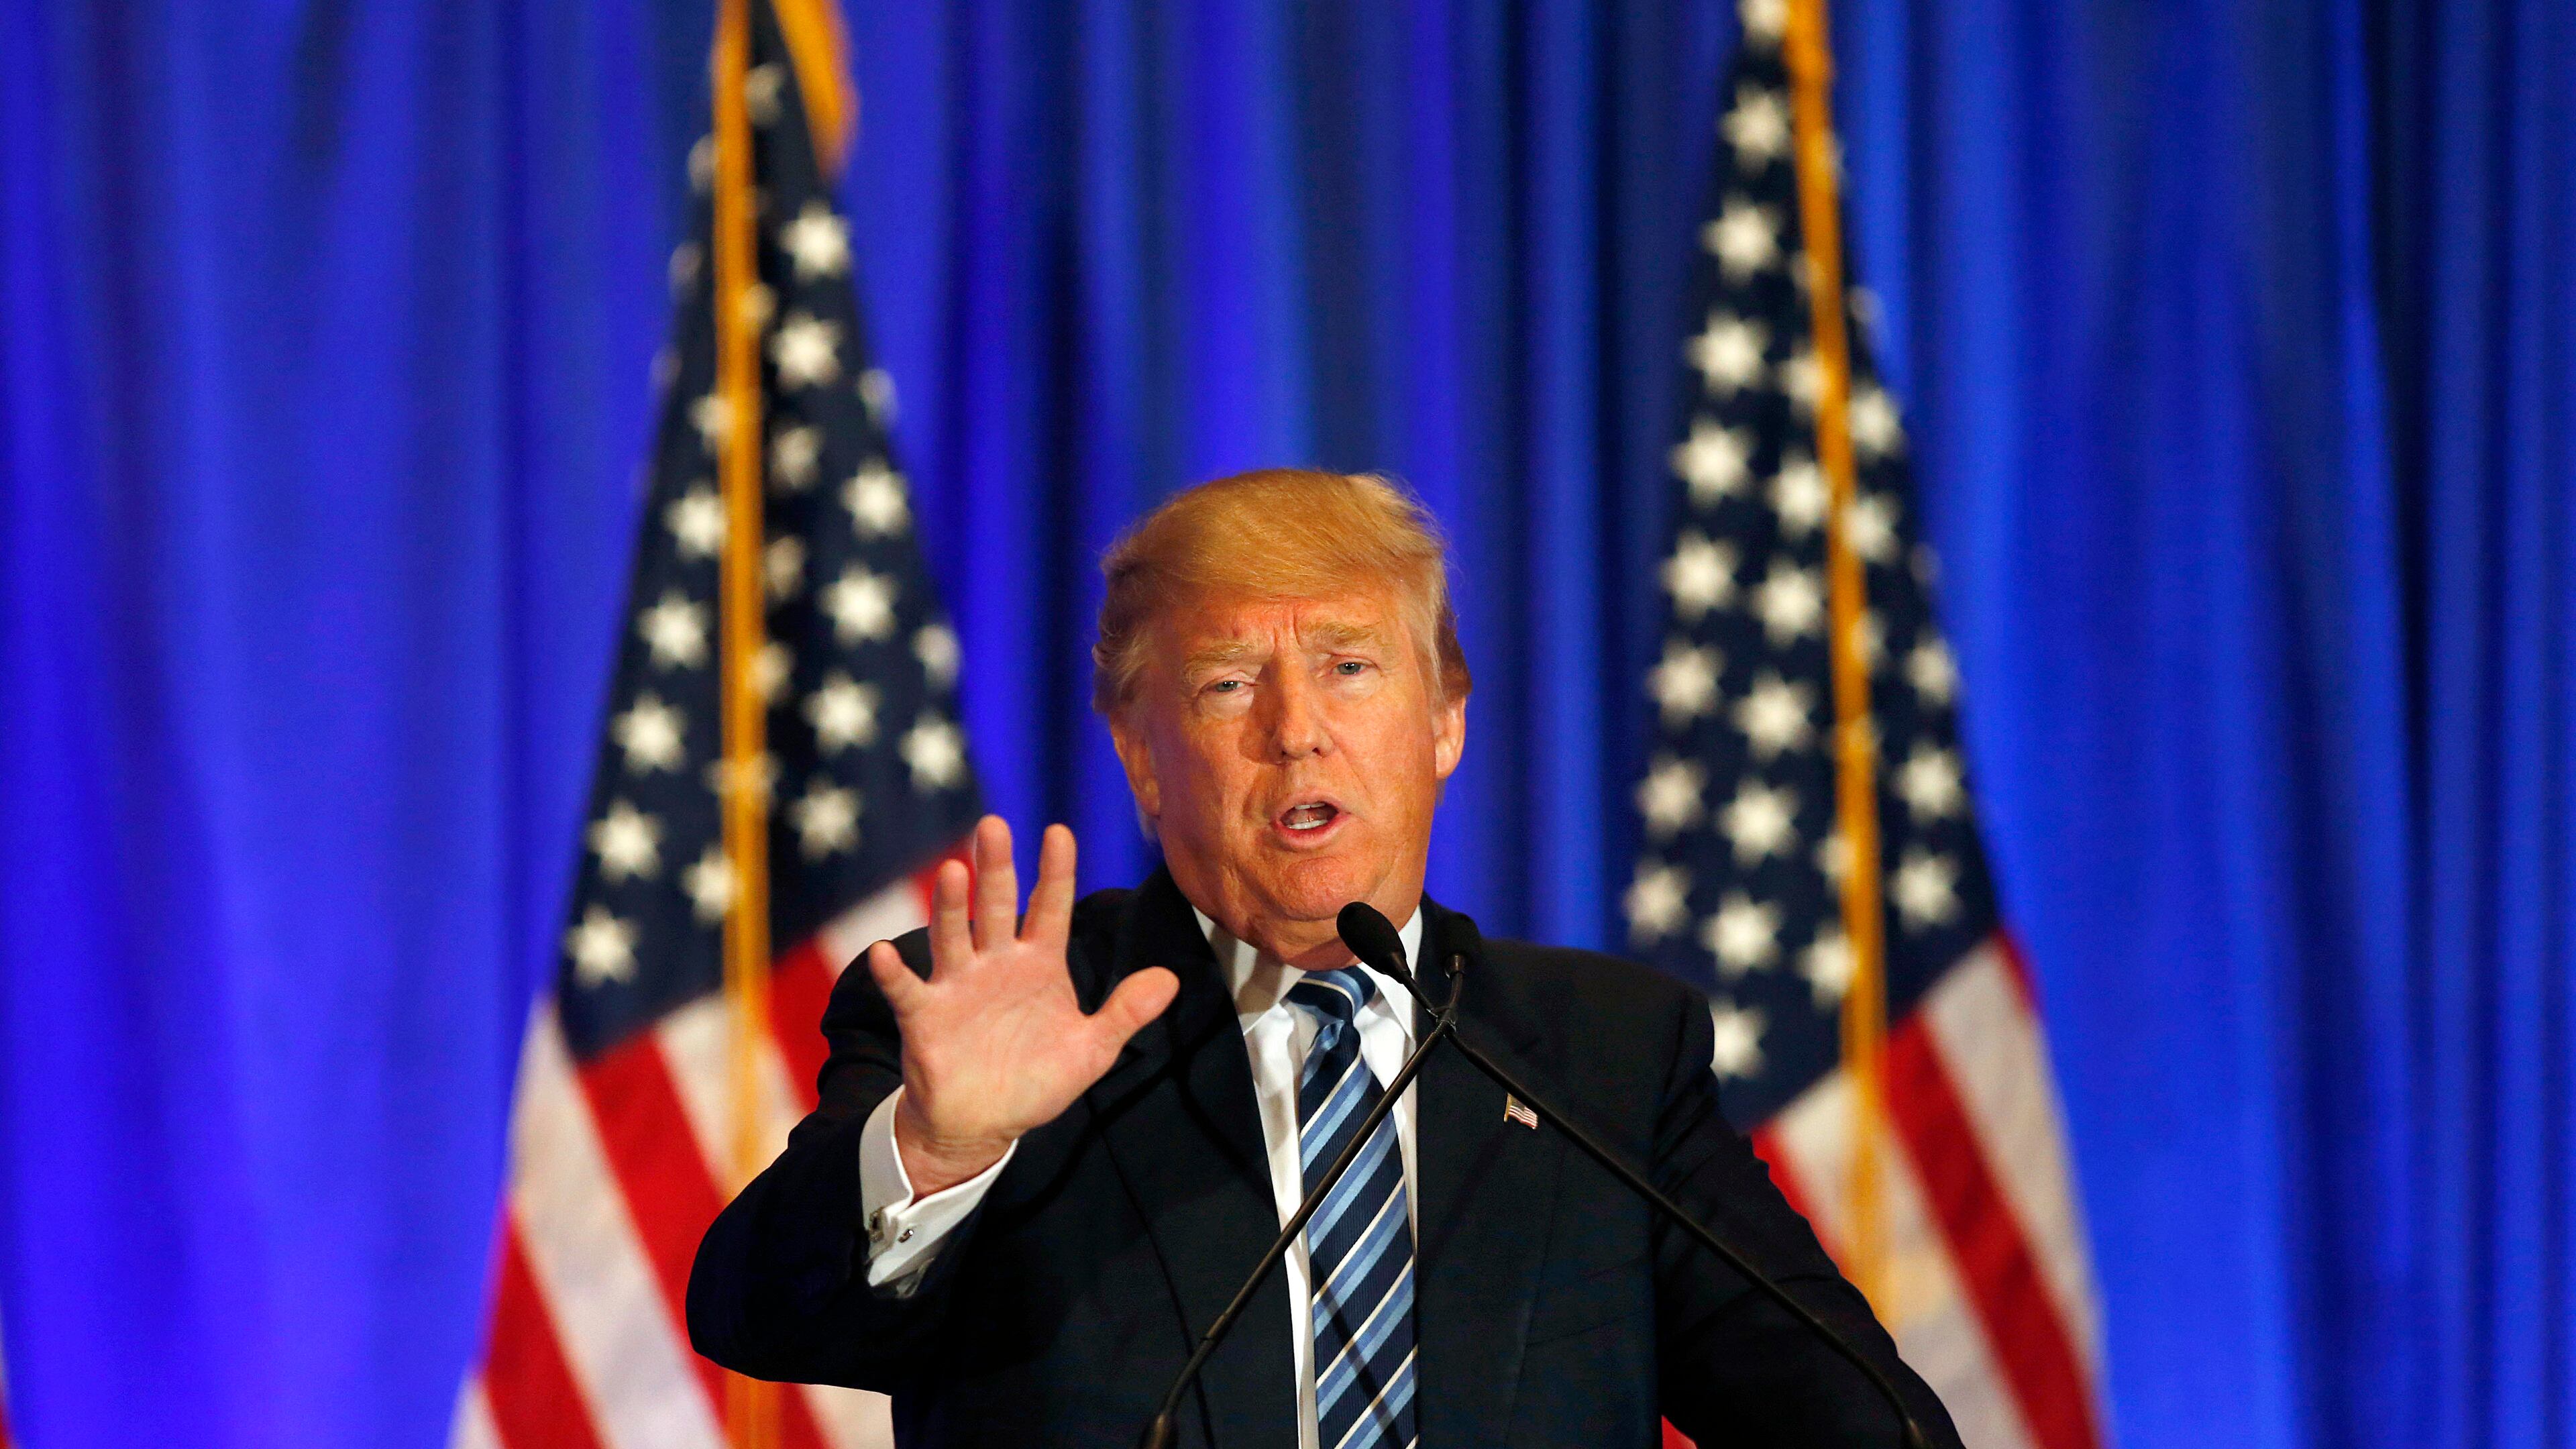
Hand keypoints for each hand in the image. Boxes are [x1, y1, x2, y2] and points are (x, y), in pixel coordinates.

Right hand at [866, 815, 1179, 1195]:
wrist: (983, 1124)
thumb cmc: (1035, 1080)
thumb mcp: (1091, 1050)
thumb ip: (1126, 1012)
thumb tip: (1171, 979)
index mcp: (1039, 964)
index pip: (1050, 908)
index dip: (1055, 872)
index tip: (1059, 832)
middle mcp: (996, 963)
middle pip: (996, 907)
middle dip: (996, 868)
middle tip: (994, 825)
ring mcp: (958, 986)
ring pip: (953, 936)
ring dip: (950, 906)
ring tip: (953, 872)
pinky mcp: (925, 1017)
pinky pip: (906, 990)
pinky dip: (893, 974)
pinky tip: (881, 952)